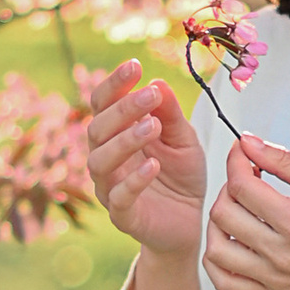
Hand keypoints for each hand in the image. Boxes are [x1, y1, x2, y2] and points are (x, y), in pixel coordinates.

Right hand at [82, 59, 206, 260]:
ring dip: (125, 141)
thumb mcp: (184, 140)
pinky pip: (119, 197)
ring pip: (100, 161)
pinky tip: (154, 165)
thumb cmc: (182, 177)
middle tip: (150, 95)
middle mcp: (106, 159)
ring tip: (153, 127)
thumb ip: (171, 115)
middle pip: (98, 129)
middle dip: (122, 109)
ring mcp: (110, 188)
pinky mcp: (123, 216)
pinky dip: (134, 180)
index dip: (114, 85)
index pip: (103, 104)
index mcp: (117, 135)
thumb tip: (158, 83)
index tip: (134, 66)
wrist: (190, 223)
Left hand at [203, 139, 289, 289]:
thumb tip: (251, 144)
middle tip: (247, 178)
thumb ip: (286, 162)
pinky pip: (224, 282)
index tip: (243, 152)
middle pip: (224, 214)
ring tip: (238, 208)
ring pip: (216, 249)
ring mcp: (273, 278)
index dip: (236, 161)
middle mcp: (282, 255)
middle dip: (228, 186)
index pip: (243, 186)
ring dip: (218, 222)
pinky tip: (231, 240)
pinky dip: (216, 259)